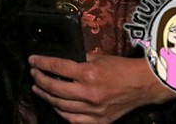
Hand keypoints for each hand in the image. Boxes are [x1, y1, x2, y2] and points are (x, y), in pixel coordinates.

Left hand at [28, 52, 173, 122]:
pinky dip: (62, 113)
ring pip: (61, 106)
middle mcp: (89, 93)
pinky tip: (55, 106)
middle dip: (40, 80)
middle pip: (55, 89)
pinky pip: (74, 120)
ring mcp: (94, 110)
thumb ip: (79, 61)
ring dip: (46, 97)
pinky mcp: (100, 121)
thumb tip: (61, 64)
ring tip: (38, 89)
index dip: (41, 63)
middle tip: (33, 74)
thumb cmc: (121, 68)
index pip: (57, 68)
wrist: (144, 85)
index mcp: (89, 74)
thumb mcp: (98, 58)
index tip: (32, 60)